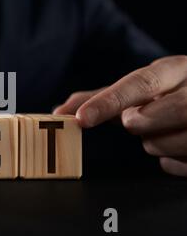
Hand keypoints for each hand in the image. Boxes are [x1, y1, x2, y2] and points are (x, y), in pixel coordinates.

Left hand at [54, 55, 186, 176]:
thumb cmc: (174, 93)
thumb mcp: (144, 88)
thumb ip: (103, 98)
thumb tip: (60, 111)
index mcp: (174, 69)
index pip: (138, 84)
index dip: (108, 102)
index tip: (82, 119)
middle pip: (156, 115)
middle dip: (141, 123)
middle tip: (137, 121)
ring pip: (169, 144)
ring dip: (158, 144)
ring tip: (165, 132)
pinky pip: (186, 166)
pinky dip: (176, 162)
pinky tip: (180, 147)